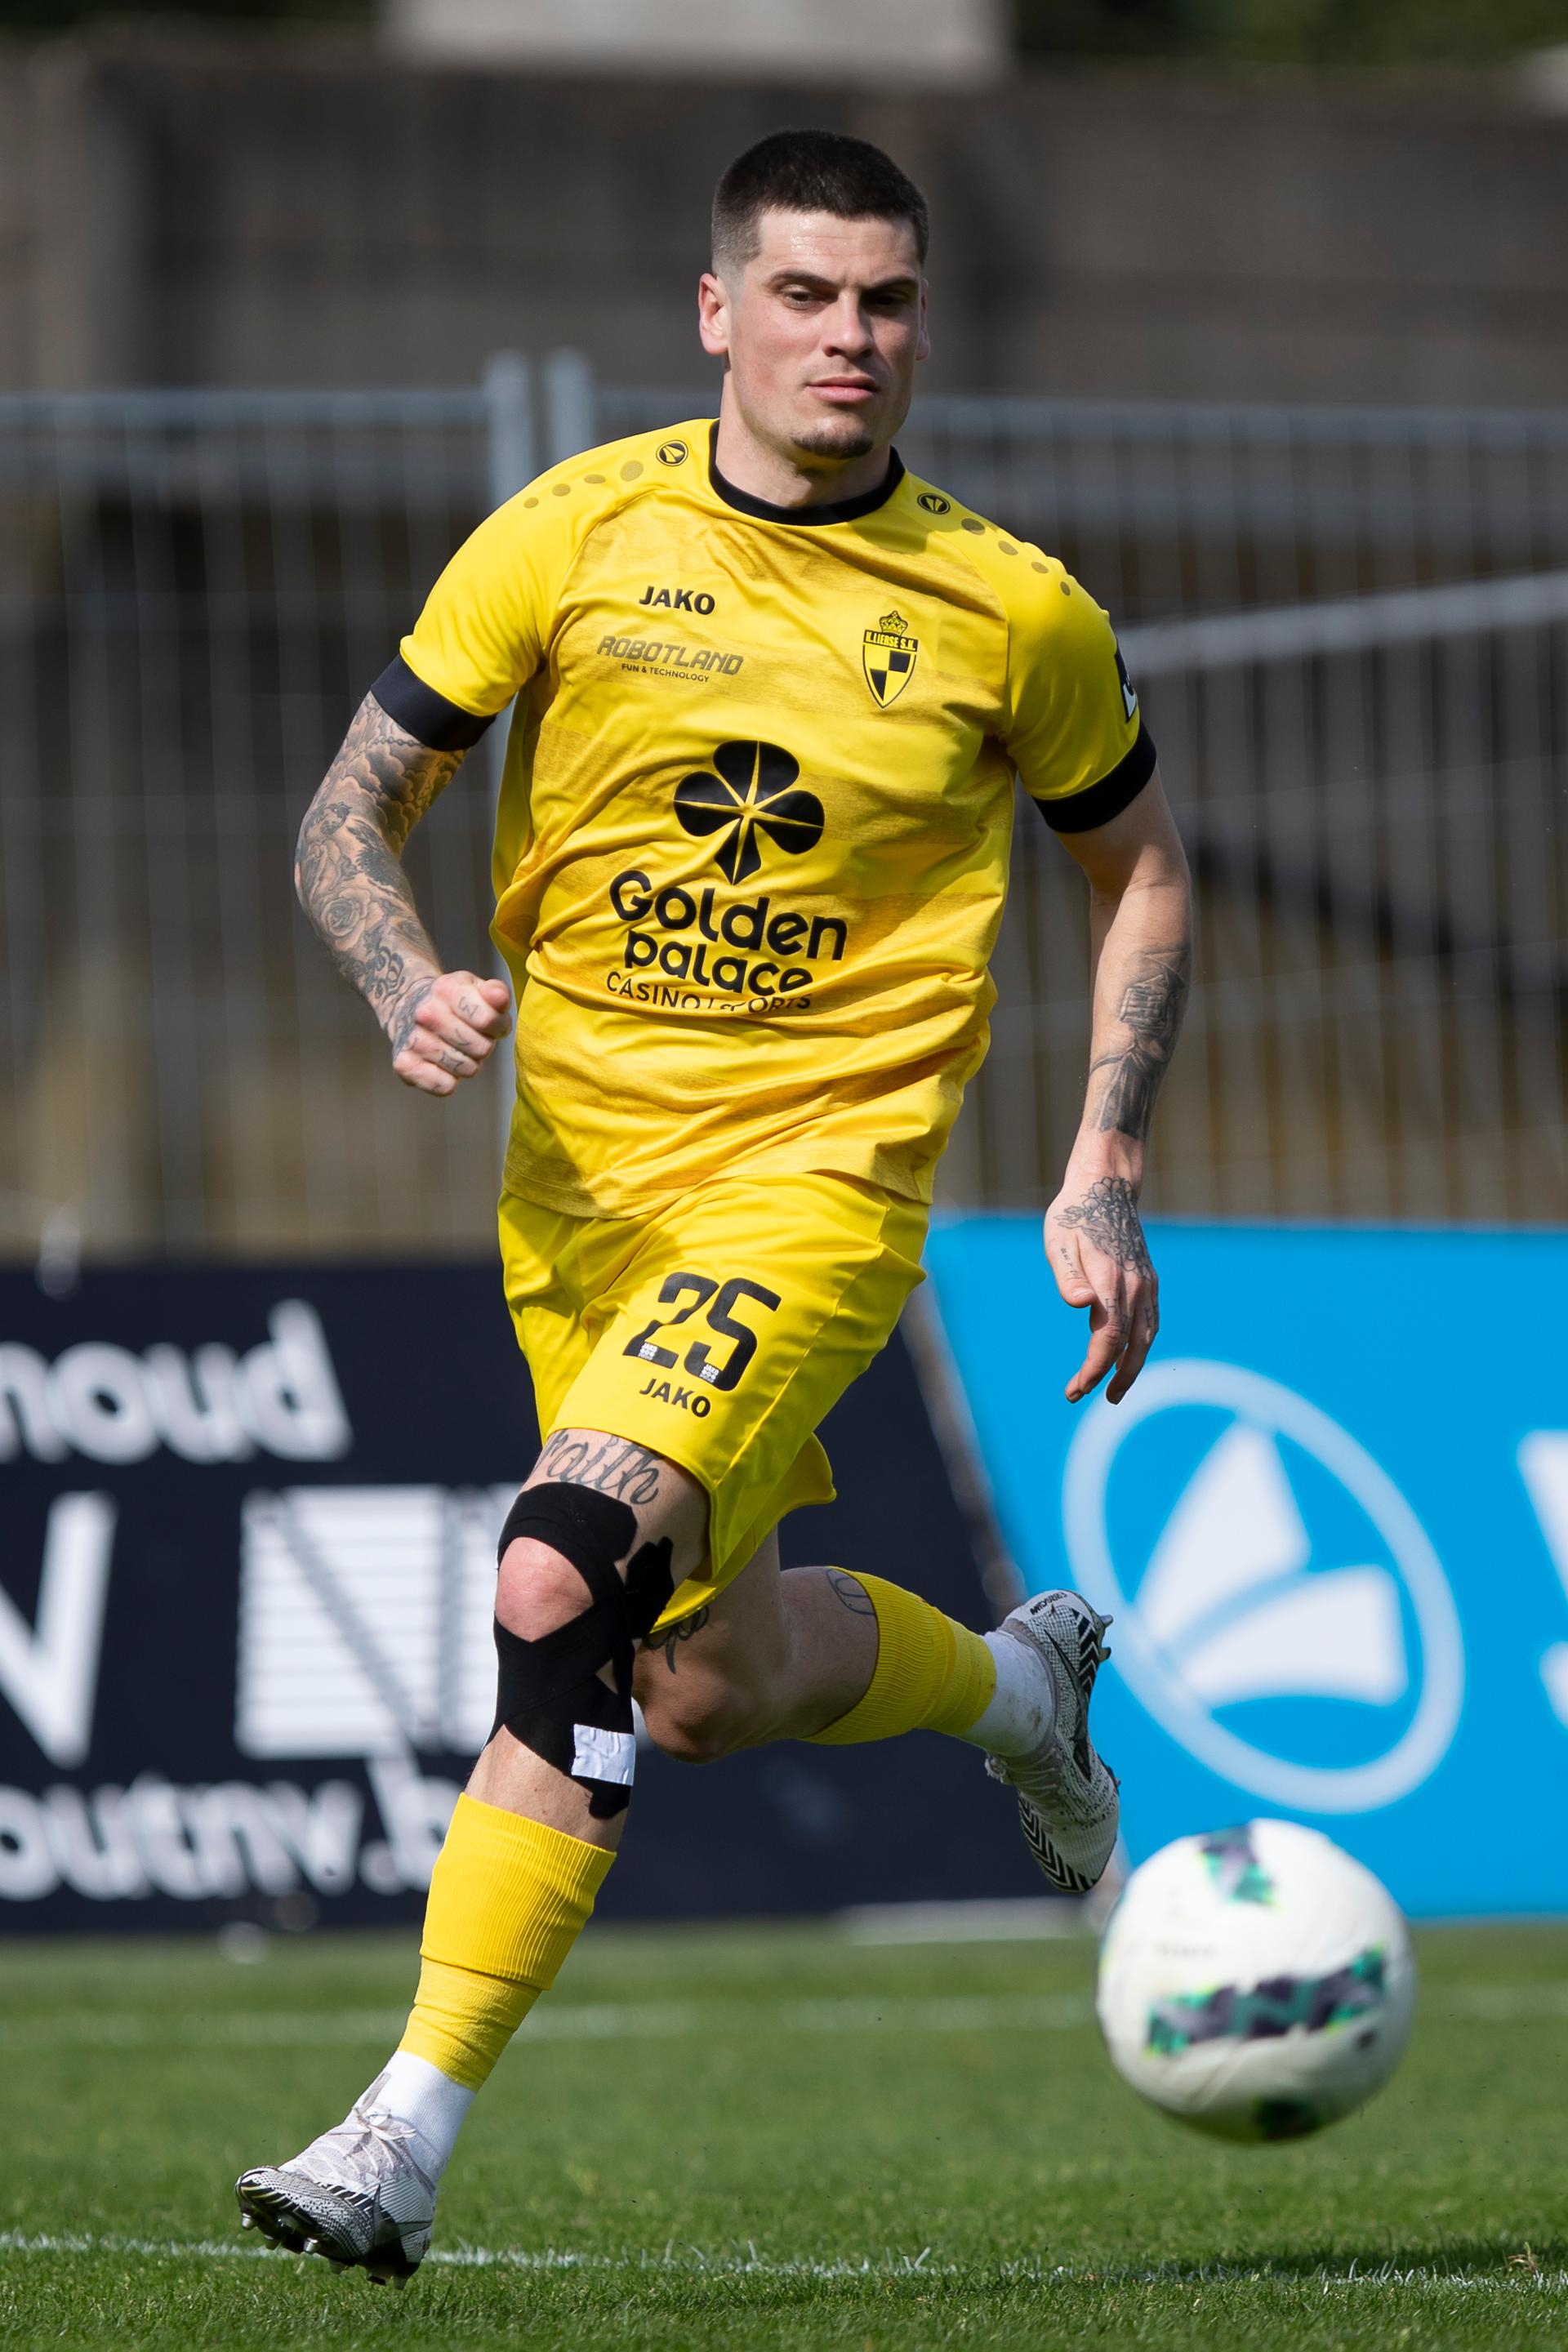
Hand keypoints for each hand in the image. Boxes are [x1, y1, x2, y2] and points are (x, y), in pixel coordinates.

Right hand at [389, 971, 511, 1096]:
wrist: (406, 1007)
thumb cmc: (449, 1002)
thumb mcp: (475, 988)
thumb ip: (496, 992)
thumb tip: (499, 998)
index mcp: (446, 989)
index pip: (488, 1020)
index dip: (498, 1026)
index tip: (489, 1023)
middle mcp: (425, 1014)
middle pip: (482, 1049)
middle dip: (483, 1045)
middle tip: (471, 1037)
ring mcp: (413, 1040)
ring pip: (466, 1069)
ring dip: (468, 1063)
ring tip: (456, 1049)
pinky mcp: (404, 1064)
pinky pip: (444, 1086)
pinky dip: (449, 1080)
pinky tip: (442, 1064)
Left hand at [1044, 1172, 1157, 1405]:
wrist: (1105, 1186)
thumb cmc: (1072, 1216)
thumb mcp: (1058, 1242)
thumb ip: (1068, 1277)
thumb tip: (1080, 1305)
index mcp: (1111, 1280)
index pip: (1108, 1339)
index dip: (1094, 1370)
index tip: (1075, 1390)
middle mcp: (1136, 1286)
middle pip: (1133, 1346)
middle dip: (1115, 1378)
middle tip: (1093, 1397)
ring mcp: (1146, 1283)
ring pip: (1147, 1337)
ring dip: (1132, 1367)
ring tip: (1114, 1388)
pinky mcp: (1149, 1279)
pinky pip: (1151, 1321)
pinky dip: (1141, 1344)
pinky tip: (1126, 1355)